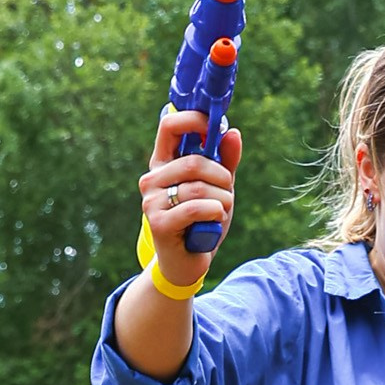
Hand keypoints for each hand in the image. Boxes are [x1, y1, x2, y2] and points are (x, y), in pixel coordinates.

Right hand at [139, 106, 241, 284]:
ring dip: (222, 199)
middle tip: (227, 191)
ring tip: (222, 210)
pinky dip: (215, 212)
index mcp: (163, 163)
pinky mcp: (158, 222)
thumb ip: (225, 161)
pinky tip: (215, 220)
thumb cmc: (203, 221)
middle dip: (222, 177)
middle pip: (194, 162)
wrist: (188, 263)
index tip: (215, 128)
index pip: (170, 125)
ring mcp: (152, 201)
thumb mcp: (219, 188)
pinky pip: (196, 208)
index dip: (194, 120)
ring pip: (198, 187)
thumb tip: (233, 133)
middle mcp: (152, 179)